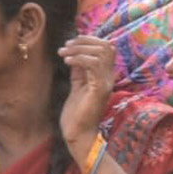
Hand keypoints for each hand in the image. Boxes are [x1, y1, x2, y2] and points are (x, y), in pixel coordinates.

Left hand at [59, 35, 116, 154]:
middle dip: (83, 41)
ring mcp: (106, 83)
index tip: (70, 43)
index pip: (106, 47)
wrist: (78, 133)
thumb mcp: (77, 85)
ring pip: (101, 52)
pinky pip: (94, 64)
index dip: (89, 40)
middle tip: (65, 47)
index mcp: (105, 75)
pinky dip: (79, 58)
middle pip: (106, 46)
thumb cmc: (76, 112)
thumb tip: (75, 53)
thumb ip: (79, 70)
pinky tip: (67, 61)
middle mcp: (109, 77)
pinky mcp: (100, 89)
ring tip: (63, 53)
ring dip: (79, 48)